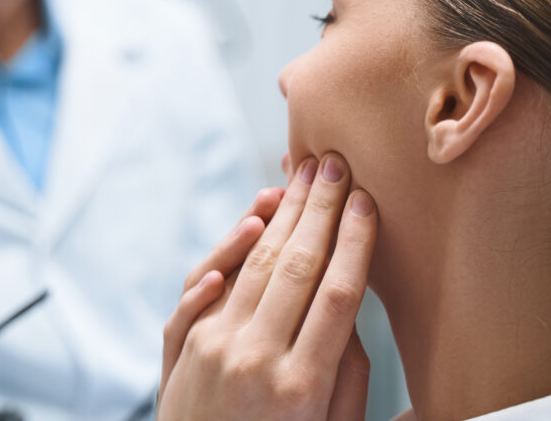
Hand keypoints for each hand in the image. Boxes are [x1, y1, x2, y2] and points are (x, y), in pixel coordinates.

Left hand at [158, 153, 377, 420]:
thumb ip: (347, 379)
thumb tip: (347, 315)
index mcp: (303, 386)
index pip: (336, 293)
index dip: (354, 241)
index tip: (366, 201)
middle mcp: (254, 358)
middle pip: (294, 265)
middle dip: (318, 209)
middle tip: (334, 165)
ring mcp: (213, 348)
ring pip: (252, 265)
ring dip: (278, 215)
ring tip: (300, 178)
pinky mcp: (183, 347)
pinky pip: (203, 286)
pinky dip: (224, 251)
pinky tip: (250, 223)